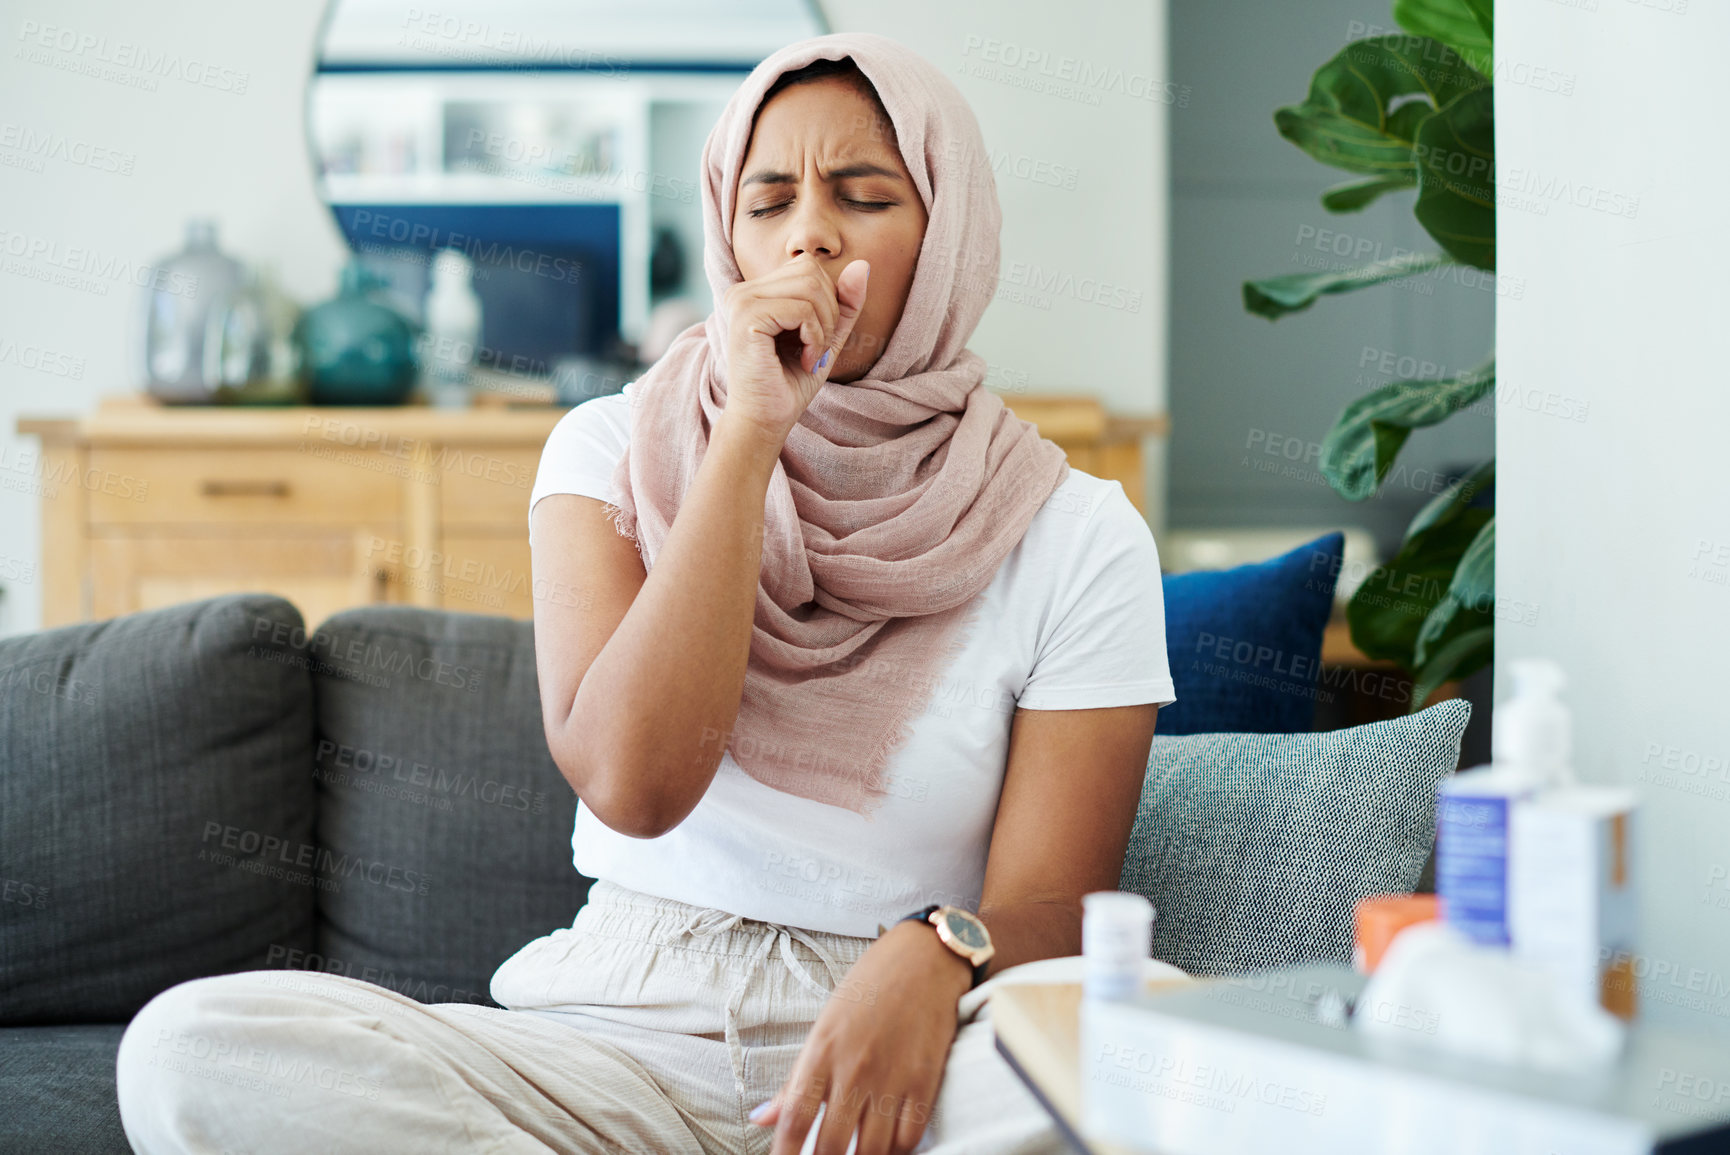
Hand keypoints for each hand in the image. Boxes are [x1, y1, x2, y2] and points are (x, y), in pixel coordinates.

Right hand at [719, 254, 869, 450]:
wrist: (766, 420)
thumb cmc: (791, 382)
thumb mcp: (827, 337)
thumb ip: (844, 303)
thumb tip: (863, 265)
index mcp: (756, 291)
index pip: (808, 268)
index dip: (828, 301)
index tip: (817, 339)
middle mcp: (743, 291)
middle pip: (811, 271)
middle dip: (829, 312)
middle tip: (817, 349)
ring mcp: (741, 301)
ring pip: (810, 287)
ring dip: (823, 327)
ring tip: (811, 355)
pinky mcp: (746, 317)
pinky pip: (801, 309)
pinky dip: (814, 338)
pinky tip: (805, 361)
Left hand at [752, 919, 970, 1154]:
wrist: (923, 958)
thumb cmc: (871, 987)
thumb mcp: (824, 1026)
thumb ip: (795, 1080)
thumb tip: (762, 1117)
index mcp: (822, 1052)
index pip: (794, 1118)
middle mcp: (854, 1068)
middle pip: (831, 1145)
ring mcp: (891, 1077)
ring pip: (872, 1150)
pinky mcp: (925, 1081)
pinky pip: (909, 1137)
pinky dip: (897, 1150)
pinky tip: (887, 1147)